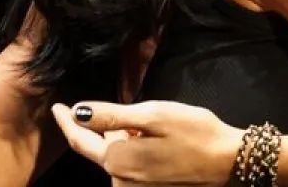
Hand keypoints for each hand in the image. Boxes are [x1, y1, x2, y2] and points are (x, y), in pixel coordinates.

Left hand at [51, 100, 244, 185]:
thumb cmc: (194, 132)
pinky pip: (133, 166)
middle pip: (104, 147)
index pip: (81, 140)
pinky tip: (163, 144)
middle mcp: (122, 182)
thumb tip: (78, 112)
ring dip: (130, 140)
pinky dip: (140, 151)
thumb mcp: (151, 115)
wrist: (230, 161)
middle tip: (145, 116)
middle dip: (115, 129)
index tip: (58, 107)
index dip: (67, 122)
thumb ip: (111, 116)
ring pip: (119, 156)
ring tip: (160, 131)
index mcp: (118, 161)